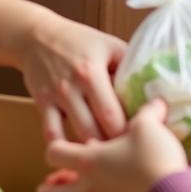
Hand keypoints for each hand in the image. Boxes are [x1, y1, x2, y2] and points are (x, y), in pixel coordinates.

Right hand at [0, 0, 127, 142]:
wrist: (38, 36)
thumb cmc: (80, 41)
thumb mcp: (109, 45)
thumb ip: (130, 65)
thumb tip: (153, 87)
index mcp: (92, 72)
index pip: (113, 114)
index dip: (127, 131)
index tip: (138, 137)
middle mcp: (73, 87)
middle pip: (95, 131)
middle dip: (111, 146)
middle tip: (125, 152)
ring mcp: (56, 97)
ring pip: (75, 136)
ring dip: (92, 149)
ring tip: (108, 154)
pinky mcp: (41, 104)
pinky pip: (51, 134)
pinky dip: (63, 147)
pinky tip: (76, 152)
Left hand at [37, 99, 188, 191]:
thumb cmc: (154, 157)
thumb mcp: (149, 126)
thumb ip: (148, 113)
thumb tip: (156, 103)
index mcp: (89, 159)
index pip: (54, 153)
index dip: (56, 148)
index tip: (68, 146)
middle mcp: (88, 187)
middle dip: (49, 188)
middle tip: (62, 179)